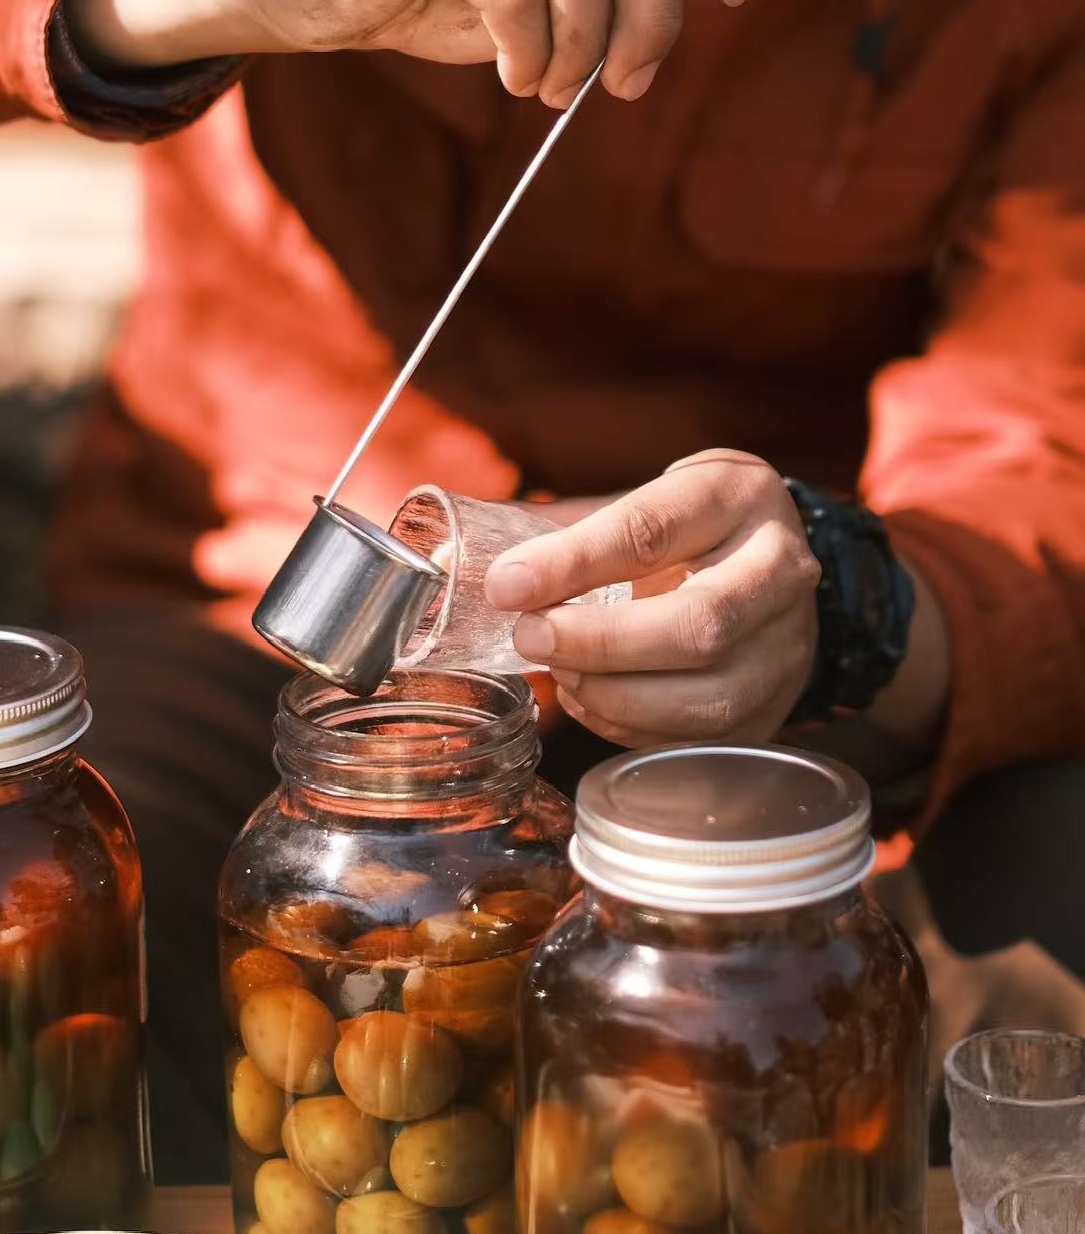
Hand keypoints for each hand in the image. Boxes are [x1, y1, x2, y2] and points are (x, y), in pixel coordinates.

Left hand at [487, 450, 819, 747]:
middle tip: (530, 637)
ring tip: (560, 672)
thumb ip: (561, 530)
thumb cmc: (687, 528)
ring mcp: (788, 645)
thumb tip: (445, 557)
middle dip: (599, 642)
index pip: (653, 529)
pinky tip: (591, 699)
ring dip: (614, 694)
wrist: (767, 563)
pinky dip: (632, 726)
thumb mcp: (641, 500)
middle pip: (699, 624)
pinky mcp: (776, 705)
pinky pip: (701, 737)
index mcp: (738, 496)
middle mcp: (780, 570)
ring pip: (708, 695)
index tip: (506, 583)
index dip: (574, 561)